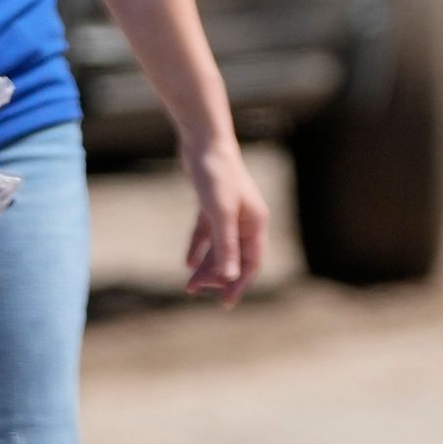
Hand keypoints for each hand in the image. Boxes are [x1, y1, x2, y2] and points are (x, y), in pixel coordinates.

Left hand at [182, 137, 268, 302]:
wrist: (203, 141)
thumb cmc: (216, 174)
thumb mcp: (219, 213)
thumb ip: (225, 245)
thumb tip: (230, 277)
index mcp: (255, 223)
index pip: (251, 262)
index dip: (239, 284)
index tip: (225, 303)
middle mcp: (246, 219)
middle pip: (234, 257)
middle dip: (216, 277)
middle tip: (195, 292)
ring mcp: (229, 212)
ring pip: (219, 247)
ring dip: (205, 266)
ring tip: (188, 285)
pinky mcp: (212, 204)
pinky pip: (207, 233)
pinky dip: (198, 248)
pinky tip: (187, 262)